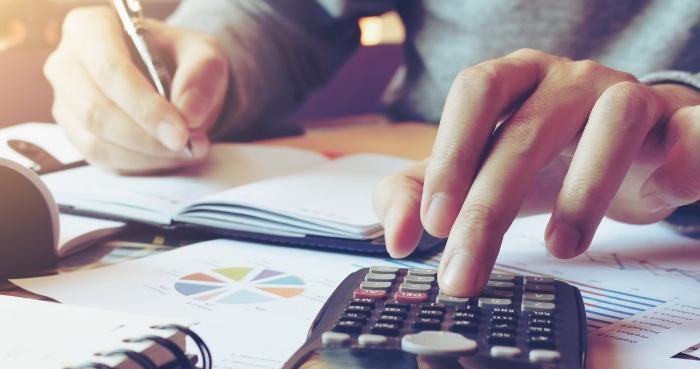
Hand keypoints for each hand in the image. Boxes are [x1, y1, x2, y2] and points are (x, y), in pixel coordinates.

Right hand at [44, 6, 228, 172]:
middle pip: (97, 111)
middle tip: (190, 146)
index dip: (144, 106)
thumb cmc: (179, 58)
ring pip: (98, 142)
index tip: (180, 132)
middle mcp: (67, 65)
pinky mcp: (77, 135)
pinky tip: (169, 156)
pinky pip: (103, 160)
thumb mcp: (203, 53)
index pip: (109, 70)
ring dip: (148, 155)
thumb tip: (188, 113)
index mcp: (90, 28)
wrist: (173, 78)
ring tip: (188, 150)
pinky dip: (141, 165)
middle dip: (148, 137)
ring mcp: (67, 103)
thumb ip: (201, 75)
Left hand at [374, 48, 699, 295]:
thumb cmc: (542, 159)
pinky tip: (659, 189)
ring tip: (560, 248)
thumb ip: (420, 194)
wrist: (628, 152)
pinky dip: (683, 155)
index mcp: (514, 79)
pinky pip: (689, 129)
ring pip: (612, 122)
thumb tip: (398, 240)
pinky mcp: (678, 122)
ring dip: (583, 192)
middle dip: (489, 207)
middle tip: (465, 270)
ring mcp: (627, 95)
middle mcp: (568, 79)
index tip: (433, 224)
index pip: (476, 93)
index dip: (452, 153)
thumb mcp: (475, 174)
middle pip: (525, 129)